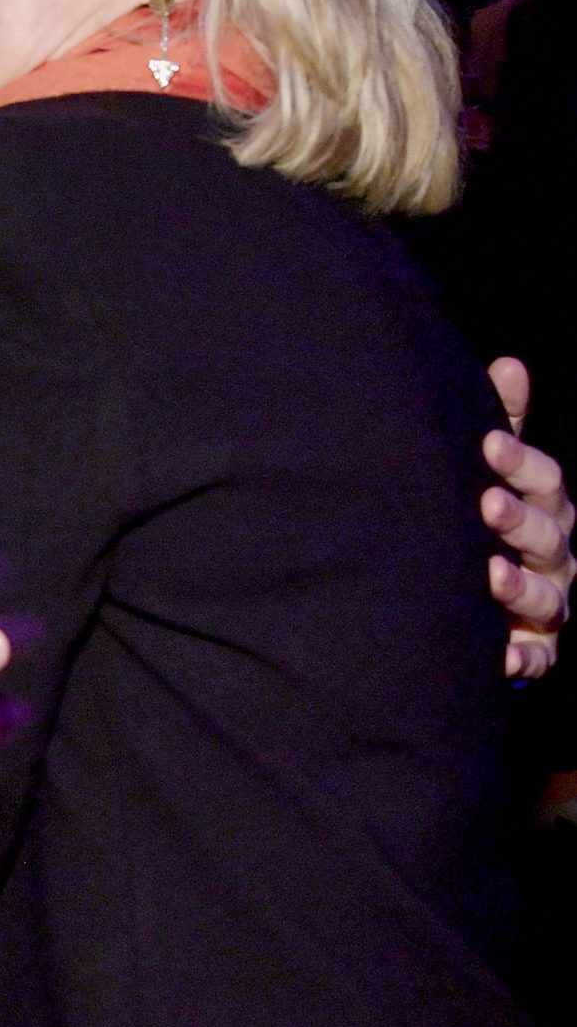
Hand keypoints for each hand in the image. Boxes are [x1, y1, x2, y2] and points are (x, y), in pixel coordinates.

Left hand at [483, 357, 573, 677]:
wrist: (470, 593)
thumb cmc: (486, 515)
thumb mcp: (492, 468)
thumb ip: (501, 422)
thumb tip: (510, 365)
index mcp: (546, 505)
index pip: (545, 479)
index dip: (520, 461)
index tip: (487, 443)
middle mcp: (555, 554)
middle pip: (549, 535)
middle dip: (520, 520)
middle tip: (486, 504)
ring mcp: (549, 605)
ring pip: (548, 597)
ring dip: (521, 587)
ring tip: (490, 576)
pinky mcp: (536, 652)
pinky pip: (537, 661)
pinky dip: (524, 660)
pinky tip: (501, 656)